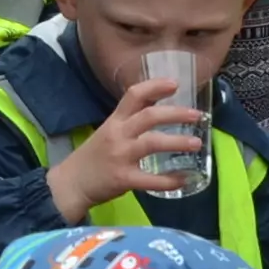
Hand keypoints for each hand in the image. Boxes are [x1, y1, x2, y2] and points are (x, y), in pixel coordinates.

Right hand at [47, 74, 204, 220]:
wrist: (71, 184)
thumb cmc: (93, 157)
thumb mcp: (108, 132)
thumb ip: (130, 121)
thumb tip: (158, 106)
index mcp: (115, 121)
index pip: (134, 95)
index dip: (155, 86)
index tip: (175, 84)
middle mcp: (118, 134)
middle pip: (149, 116)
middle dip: (176, 113)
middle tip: (197, 115)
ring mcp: (120, 156)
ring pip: (153, 143)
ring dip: (178, 141)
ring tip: (197, 143)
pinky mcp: (123, 179)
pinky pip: (151, 179)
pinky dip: (169, 180)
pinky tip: (183, 179)